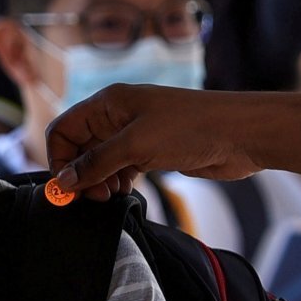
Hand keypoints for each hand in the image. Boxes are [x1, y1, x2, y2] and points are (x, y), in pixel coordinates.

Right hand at [45, 84, 258, 200]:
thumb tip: (63, 182)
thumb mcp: (136, 145)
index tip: (67, 187)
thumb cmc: (192, 128)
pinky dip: (117, 182)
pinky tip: (126, 192)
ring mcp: (135, 134)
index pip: (64, 129)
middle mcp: (117, 116)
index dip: (59, 158)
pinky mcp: (151, 151)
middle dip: (79, 174)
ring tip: (111, 196)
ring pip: (99, 161)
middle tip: (93, 197)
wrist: (241, 135)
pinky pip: (120, 169)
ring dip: (98, 181)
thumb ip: (96, 164)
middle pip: (79, 148)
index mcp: (108, 103)